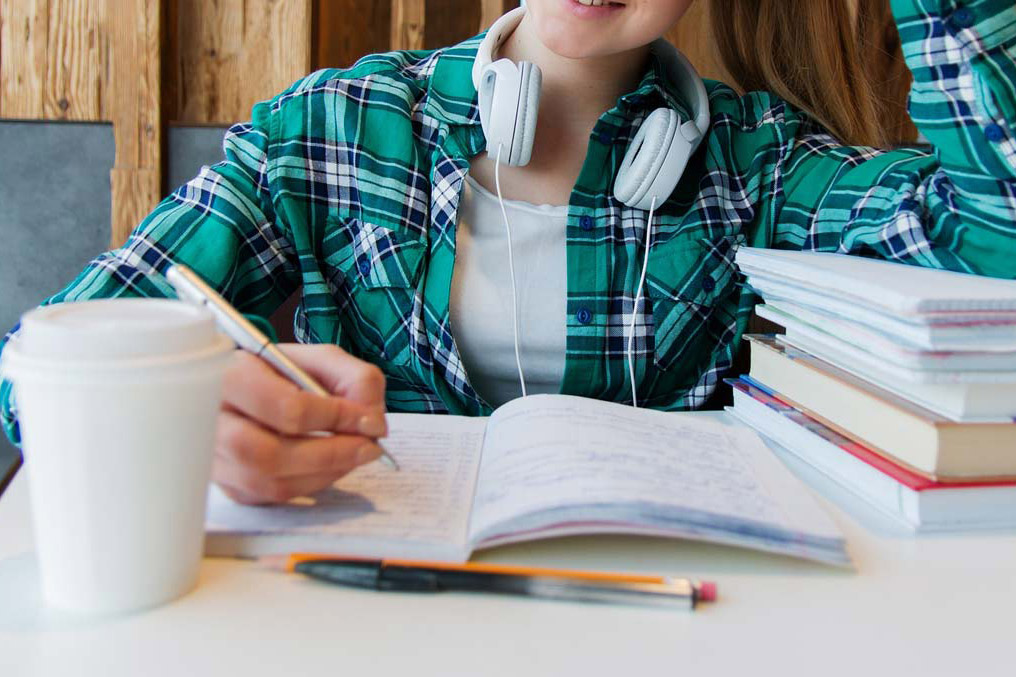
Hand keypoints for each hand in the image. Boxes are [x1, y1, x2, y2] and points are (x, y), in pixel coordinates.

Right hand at [213, 344, 387, 504]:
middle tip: (369, 448)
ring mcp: (214, 458)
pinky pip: (271, 497)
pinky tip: (326, 466)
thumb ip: (354, 379)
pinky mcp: (227, 485)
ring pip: (270, 484)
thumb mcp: (320, 359)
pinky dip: (310, 484)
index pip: (286, 408)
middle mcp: (210, 421)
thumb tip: (372, 421)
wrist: (245, 389)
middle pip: (268, 455)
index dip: (336, 418)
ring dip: (324, 474)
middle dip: (331, 455)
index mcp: (229, 376)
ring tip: (353, 455)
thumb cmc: (283, 372)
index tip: (371, 421)